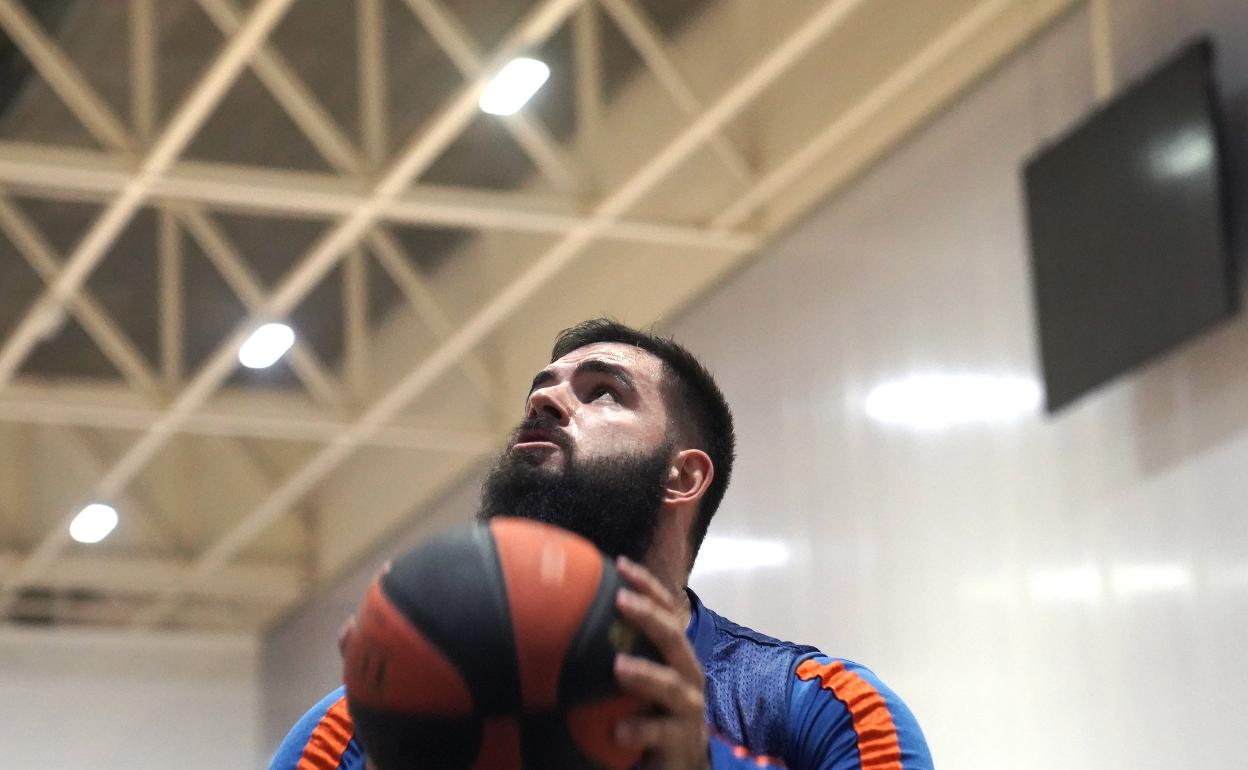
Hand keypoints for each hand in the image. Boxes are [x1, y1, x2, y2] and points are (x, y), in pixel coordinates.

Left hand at [613, 556, 710, 769]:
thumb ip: (616, 650)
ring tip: (618, 667)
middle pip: (673, 638)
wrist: (675, 761)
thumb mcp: (636, 676)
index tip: (621, 564)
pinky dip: (641, 729)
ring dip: (645, 673)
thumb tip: (569, 617)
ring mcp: (687, 708)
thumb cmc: (651, 709)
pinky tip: (619, 730)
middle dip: (649, 618)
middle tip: (621, 601)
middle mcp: (687, 674)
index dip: (648, 586)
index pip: (667, 610)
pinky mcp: (680, 741)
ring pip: (670, 685)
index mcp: (675, 654)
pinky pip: (661, 733)